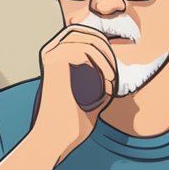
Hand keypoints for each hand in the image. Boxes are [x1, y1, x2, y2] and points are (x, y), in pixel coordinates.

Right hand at [30, 24, 117, 161]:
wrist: (55, 139)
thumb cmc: (71, 124)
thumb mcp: (92, 98)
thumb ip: (99, 83)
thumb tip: (116, 75)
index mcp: (56, 58)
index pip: (82, 33)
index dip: (103, 41)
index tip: (118, 63)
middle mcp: (50, 52)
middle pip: (83, 29)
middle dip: (105, 45)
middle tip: (115, 70)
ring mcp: (50, 55)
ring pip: (85, 37)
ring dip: (105, 56)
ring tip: (111, 79)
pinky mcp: (53, 61)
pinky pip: (84, 48)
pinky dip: (101, 63)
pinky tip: (106, 81)